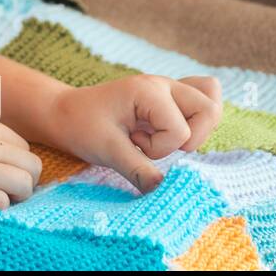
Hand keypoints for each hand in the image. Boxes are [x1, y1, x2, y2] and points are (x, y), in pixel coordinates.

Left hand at [49, 75, 222, 192]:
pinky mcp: (170, 98)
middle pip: (209, 110)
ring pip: (211, 105)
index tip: (132, 143)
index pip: (180, 131)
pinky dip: (197, 121)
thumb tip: (163, 192)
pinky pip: (203, 100)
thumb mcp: (107, 151)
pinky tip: (170, 128)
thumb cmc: (82, 126)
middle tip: (156, 142)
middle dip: (189, 138)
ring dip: (194, 130)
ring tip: (162, 135)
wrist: (64, 114)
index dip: (159, 148)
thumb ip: (137, 170)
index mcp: (147, 90)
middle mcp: (163, 84)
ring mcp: (169, 88)